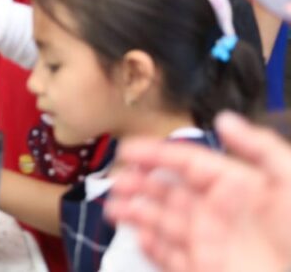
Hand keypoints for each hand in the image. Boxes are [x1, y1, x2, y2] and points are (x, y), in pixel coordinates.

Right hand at [107, 112, 290, 271]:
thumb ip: (261, 148)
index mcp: (237, 187)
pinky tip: (137, 236)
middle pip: (170, 192)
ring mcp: (209, 245)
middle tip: (116, 180)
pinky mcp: (202, 269)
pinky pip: (170, 257)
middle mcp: (219, 214)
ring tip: (114, 207)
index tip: (128, 149)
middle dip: (139, 183)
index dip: (158, 153)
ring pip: (163, 223)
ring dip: (137, 213)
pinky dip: (151, 247)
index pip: (189, 163)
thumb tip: (224, 119)